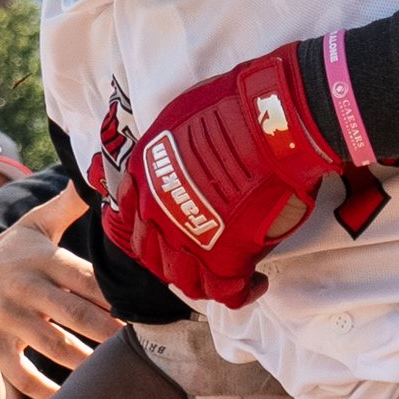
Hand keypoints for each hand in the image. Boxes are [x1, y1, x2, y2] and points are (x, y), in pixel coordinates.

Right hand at [0, 191, 119, 398]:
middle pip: (74, 313)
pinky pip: (22, 375)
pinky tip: (70, 397)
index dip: (115, 294)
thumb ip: (67, 206)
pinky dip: (45, 389)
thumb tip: (95, 174)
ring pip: (52, 346)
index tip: (143, 307)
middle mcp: (25, 288)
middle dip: (108, 330)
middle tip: (139, 344)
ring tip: (113, 370)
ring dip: (85, 361)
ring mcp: (7, 319)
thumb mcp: (33, 226)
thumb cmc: (7, 254)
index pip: (86, 277)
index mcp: (42, 259)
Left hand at [101, 42, 342, 307]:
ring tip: (224, 273)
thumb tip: (177, 161)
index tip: (155, 232)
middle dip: (171, 259)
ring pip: (186, 281)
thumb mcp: (178, 118)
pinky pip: (229, 292)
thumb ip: (168, 149)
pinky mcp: (227, 259)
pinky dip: (244, 292)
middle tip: (196, 254)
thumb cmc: (233, 107)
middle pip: (153, 256)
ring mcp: (189, 241)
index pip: (125, 223)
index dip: (140, 231)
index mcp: (142, 179)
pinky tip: (258, 283)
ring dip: (203, 280)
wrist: (273, 122)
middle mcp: (157, 215)